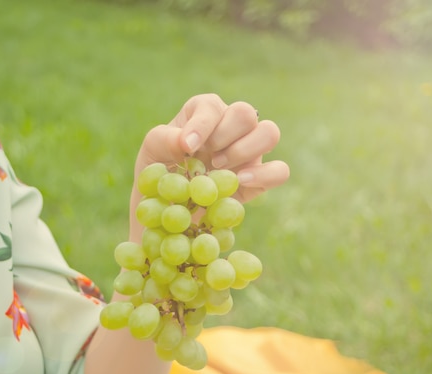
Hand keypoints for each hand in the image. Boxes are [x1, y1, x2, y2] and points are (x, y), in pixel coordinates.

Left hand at [135, 93, 288, 202]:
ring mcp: (249, 150)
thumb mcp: (151, 152)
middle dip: (226, 136)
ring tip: (220, 169)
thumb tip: (186, 142)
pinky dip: (265, 175)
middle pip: (245, 113)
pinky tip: (240, 182)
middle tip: (208, 158)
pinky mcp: (259, 177)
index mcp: (205, 111)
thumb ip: (164, 140)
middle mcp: (231, 125)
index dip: (202, 126)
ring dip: (245, 150)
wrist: (168, 208)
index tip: (187, 148)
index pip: (212, 107)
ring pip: (269, 133)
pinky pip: (279, 170)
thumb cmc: (159, 171)